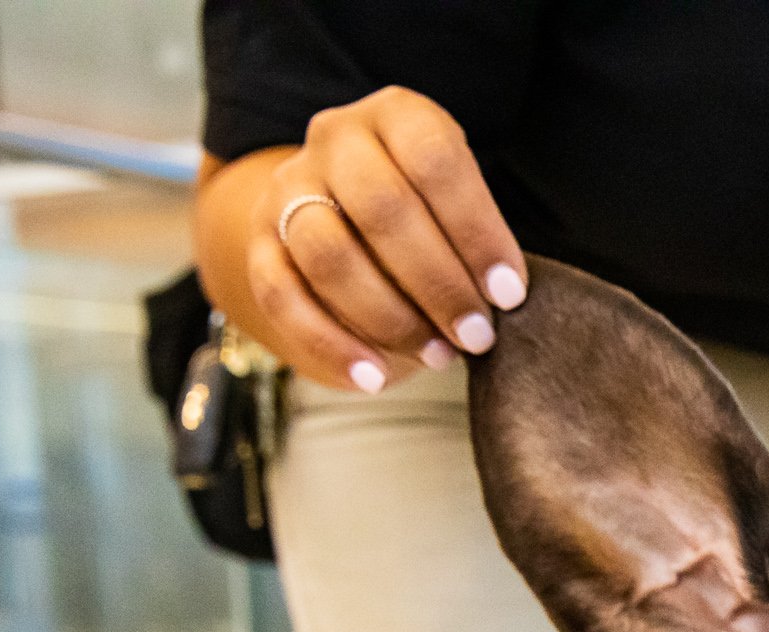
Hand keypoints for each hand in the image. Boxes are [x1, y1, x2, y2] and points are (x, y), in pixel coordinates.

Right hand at [246, 86, 525, 391]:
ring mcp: (289, 188)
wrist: (349, 216)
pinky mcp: (259, 242)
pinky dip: (330, 344)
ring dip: (389, 317)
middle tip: (476, 336)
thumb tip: (501, 301)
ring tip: (437, 356)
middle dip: (438, 283)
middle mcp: (335, 139)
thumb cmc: (431, 218)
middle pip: (381, 208)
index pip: (434, 160)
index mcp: (397, 115)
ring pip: (328, 255)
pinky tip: (373, 378)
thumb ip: (476, 240)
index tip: (510, 293)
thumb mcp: (460, 206)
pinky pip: (282, 296)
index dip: (477, 231)